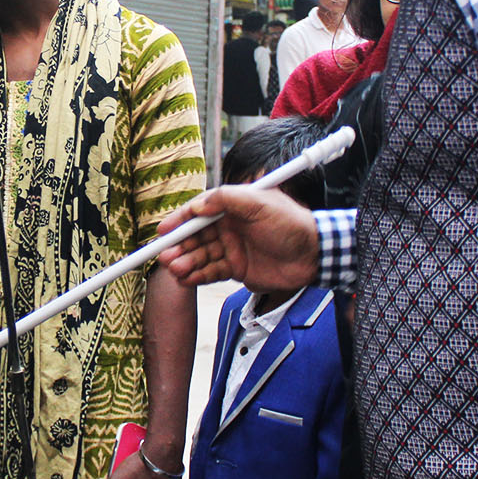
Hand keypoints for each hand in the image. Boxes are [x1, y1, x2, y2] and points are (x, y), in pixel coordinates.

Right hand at [156, 186, 319, 291]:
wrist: (314, 255)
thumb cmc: (291, 224)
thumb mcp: (260, 203)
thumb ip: (227, 199)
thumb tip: (198, 205)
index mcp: (232, 208)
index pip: (198, 212)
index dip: (179, 221)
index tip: (163, 231)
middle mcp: (229, 227)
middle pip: (195, 236)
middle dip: (179, 246)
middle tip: (166, 255)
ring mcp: (232, 249)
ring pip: (201, 256)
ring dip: (186, 262)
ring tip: (175, 269)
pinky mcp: (237, 269)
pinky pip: (211, 272)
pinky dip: (197, 276)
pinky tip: (186, 279)